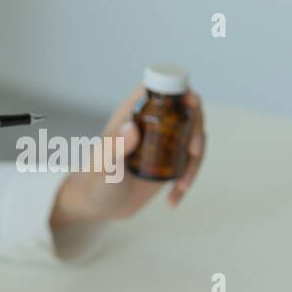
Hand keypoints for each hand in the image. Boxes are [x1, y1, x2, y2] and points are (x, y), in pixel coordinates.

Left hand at [49, 85, 205, 230]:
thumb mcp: (104, 165)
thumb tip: (132, 127)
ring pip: (194, 135)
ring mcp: (164, 140)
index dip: (179, 89)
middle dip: (197, 127)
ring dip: (196, 158)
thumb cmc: (95, 181)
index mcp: (134, 111)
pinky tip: (173, 199)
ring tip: (182, 185)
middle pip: (186, 109)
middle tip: (193, 151)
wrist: (97, 204)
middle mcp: (152, 121)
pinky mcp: (171, 160)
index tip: (190, 104)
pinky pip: (190, 161)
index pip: (161, 87)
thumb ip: (114, 146)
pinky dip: (188, 178)